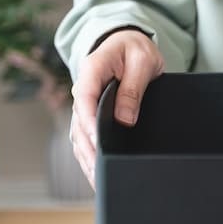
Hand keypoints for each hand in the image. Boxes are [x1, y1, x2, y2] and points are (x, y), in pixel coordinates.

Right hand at [70, 28, 163, 188]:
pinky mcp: (89, 114)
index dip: (89, 122)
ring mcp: (83, 103)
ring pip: (79, 134)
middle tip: (100, 171)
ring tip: (99, 181)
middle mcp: (82, 89)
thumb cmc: (135, 49)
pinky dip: (89, 155)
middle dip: (88, 148)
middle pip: (79, 122)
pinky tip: (96, 174)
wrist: (127, 42)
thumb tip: (125, 119)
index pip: (84, 99)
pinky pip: (85, 136)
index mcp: (92, 70)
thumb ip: (133, 87)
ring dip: (86, 157)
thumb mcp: (142, 60)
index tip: (97, 141)